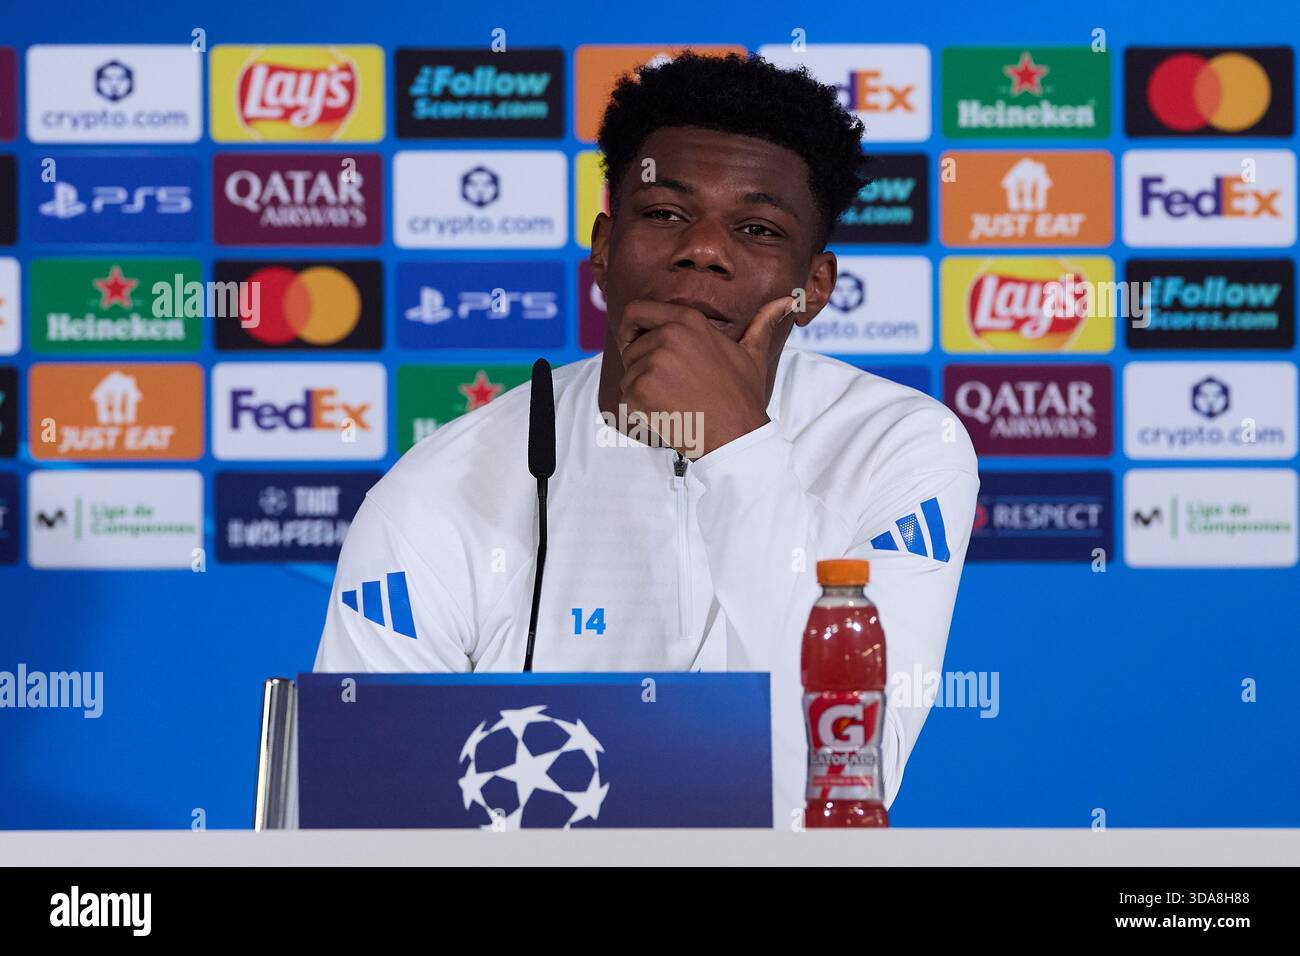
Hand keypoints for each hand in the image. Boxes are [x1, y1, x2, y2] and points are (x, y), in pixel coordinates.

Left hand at [616, 295, 794, 457]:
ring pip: (628, 373)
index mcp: (687, 321)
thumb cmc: (741, 396)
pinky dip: (639, 409)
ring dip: (643, 390)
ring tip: (673, 401)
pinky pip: (626, 396)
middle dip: (641, 367)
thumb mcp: (752, 353)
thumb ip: (763, 323)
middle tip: (668, 387)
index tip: (633, 342)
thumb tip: (788, 300)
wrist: (735, 435)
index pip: (636, 311)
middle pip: (631, 347)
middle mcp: (667, 335)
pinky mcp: (639, 389)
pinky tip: (667, 413)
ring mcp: (651, 362)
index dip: (630, 328)